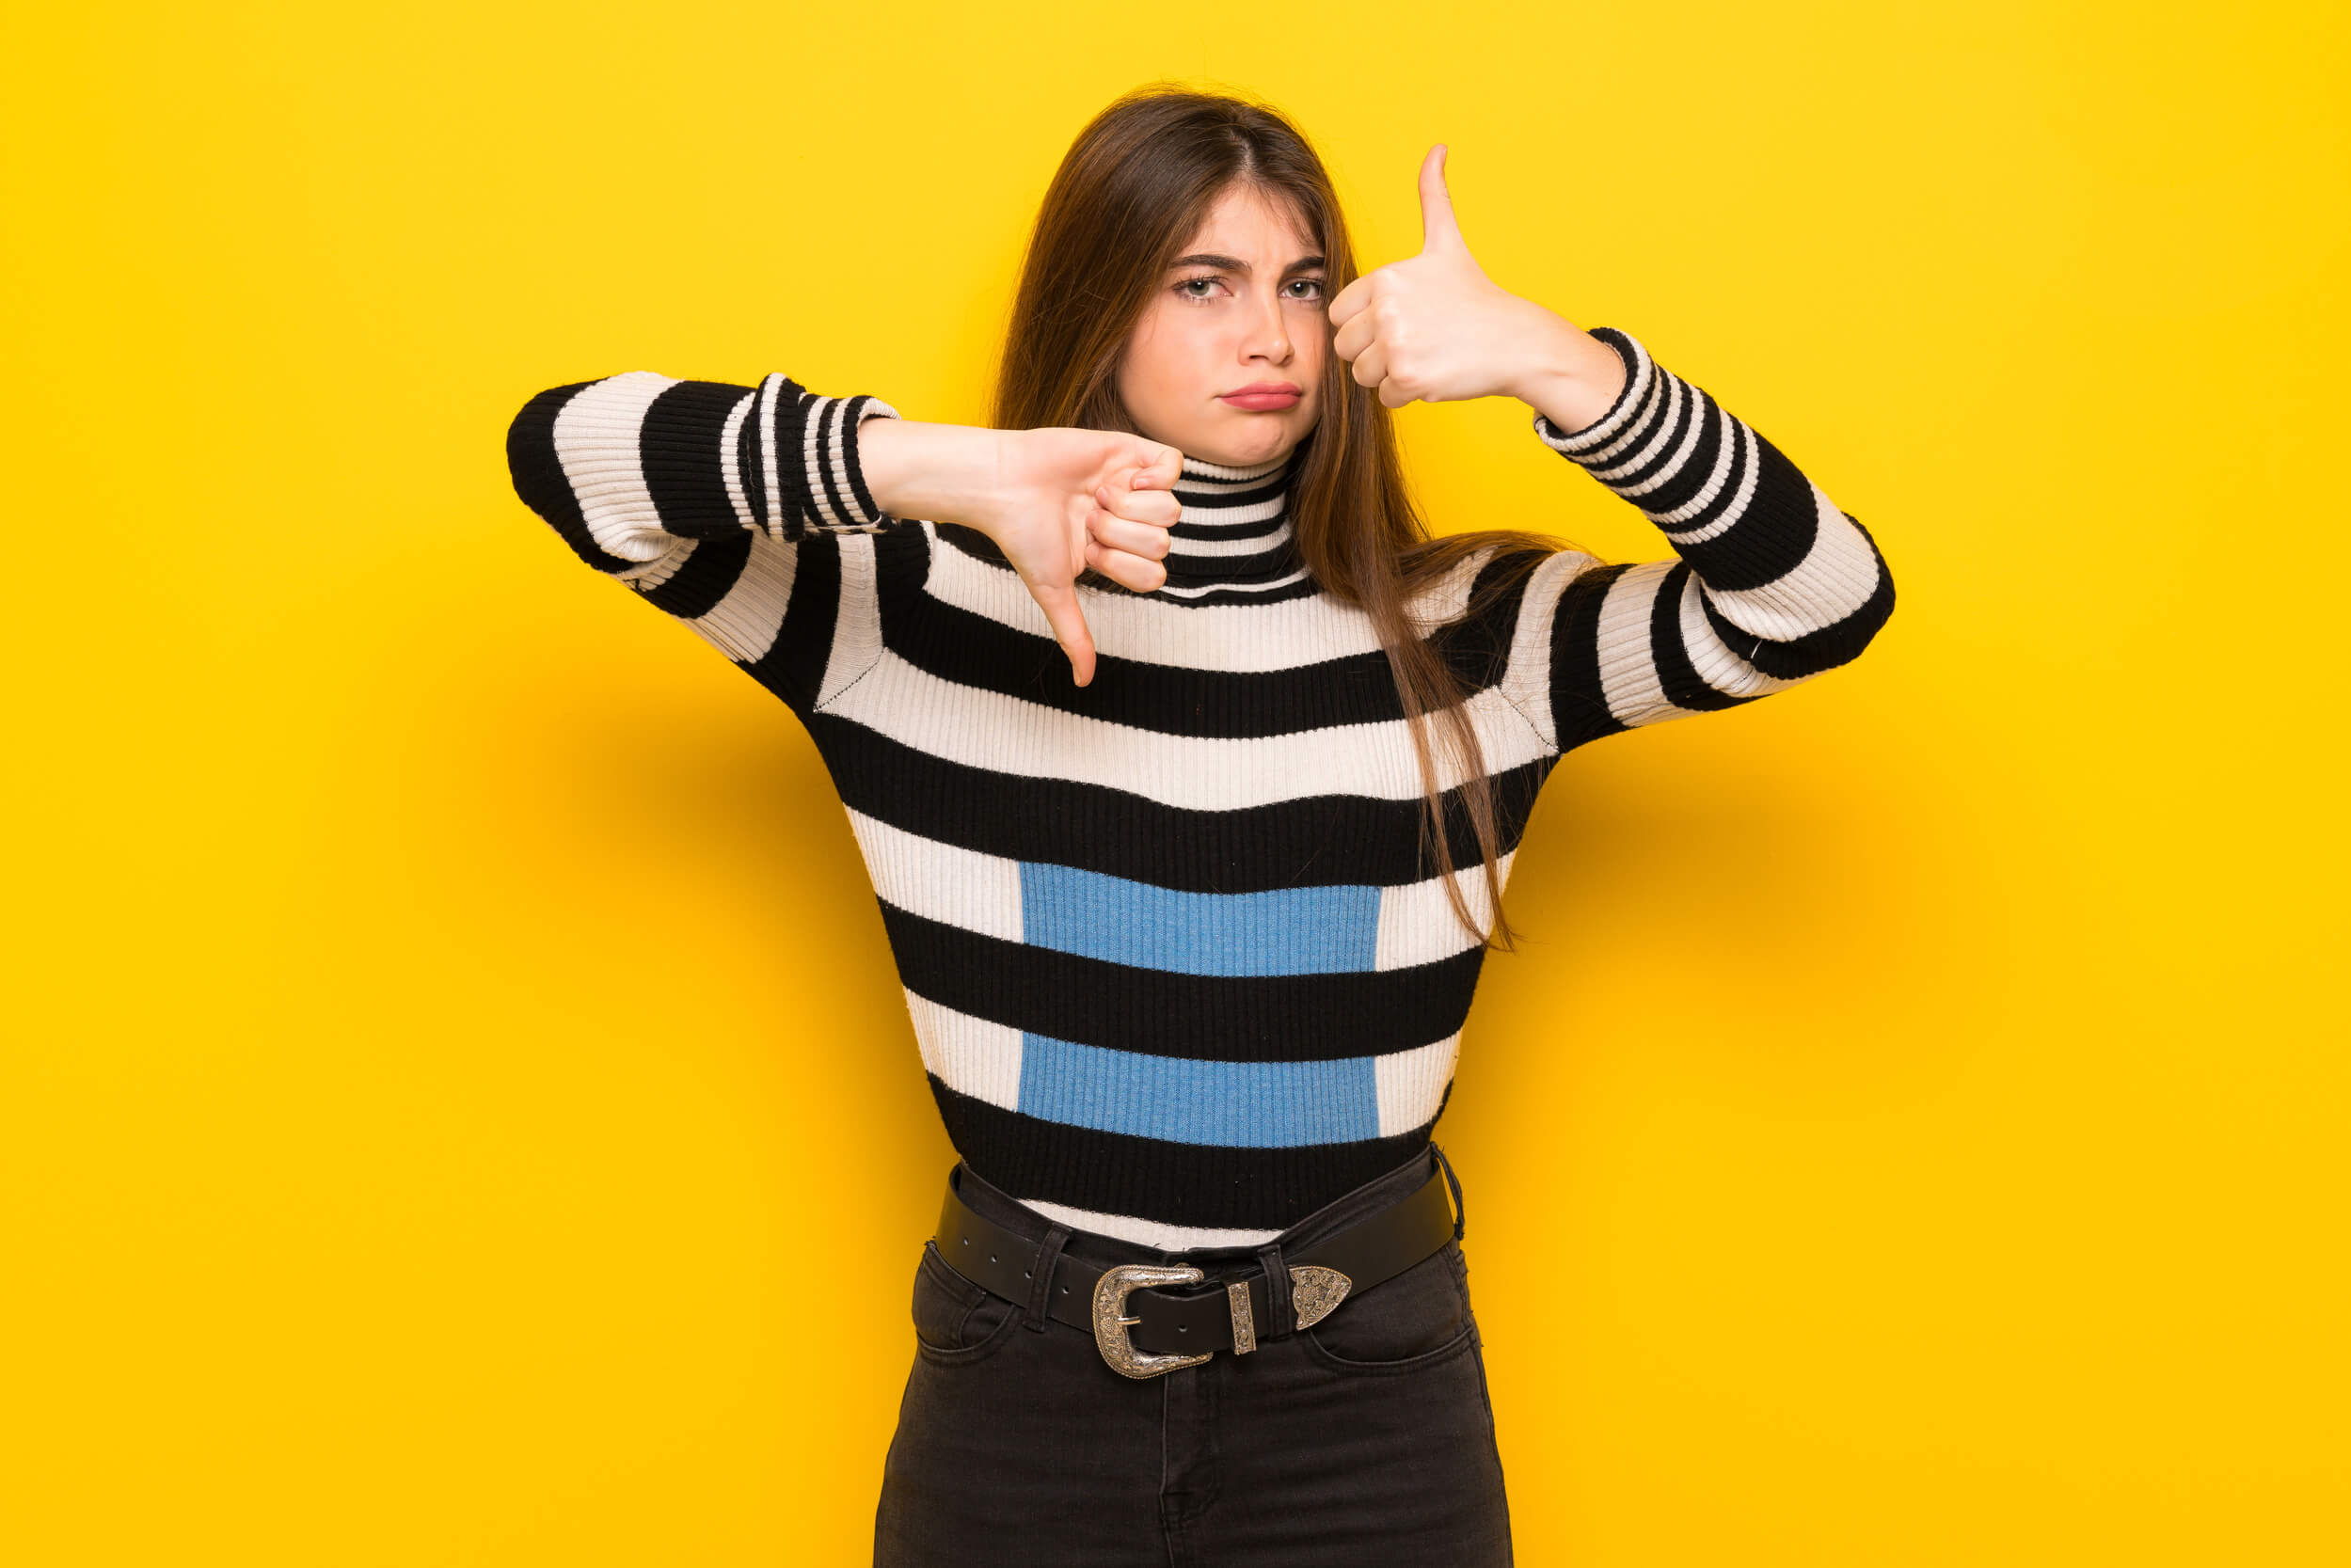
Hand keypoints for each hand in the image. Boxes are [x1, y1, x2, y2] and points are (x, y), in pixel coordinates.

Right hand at [979, 427, 1184, 686]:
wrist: (1005, 484)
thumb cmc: (1023, 536)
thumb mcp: (1053, 591)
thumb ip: (1074, 634)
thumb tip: (1084, 683)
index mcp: (1118, 553)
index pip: (1155, 575)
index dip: (1124, 565)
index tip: (1089, 551)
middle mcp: (1131, 521)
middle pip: (1164, 542)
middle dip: (1121, 535)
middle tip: (1087, 520)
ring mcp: (1135, 485)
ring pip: (1172, 509)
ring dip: (1128, 506)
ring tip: (1095, 496)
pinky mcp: (1133, 451)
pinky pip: (1174, 464)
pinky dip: (1151, 475)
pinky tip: (1120, 477)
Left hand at [1327, 144, 1581, 409]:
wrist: (1515, 341)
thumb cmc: (1476, 297)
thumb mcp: (1447, 243)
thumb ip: (1433, 197)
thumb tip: (1437, 147)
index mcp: (1386, 277)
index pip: (1339, 315)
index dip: (1366, 323)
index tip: (1402, 319)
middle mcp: (1387, 308)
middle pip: (1345, 347)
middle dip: (1374, 352)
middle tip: (1416, 342)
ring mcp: (1396, 344)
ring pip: (1362, 375)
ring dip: (1390, 375)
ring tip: (1427, 356)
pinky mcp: (1409, 377)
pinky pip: (1384, 397)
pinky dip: (1408, 394)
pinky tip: (1436, 374)